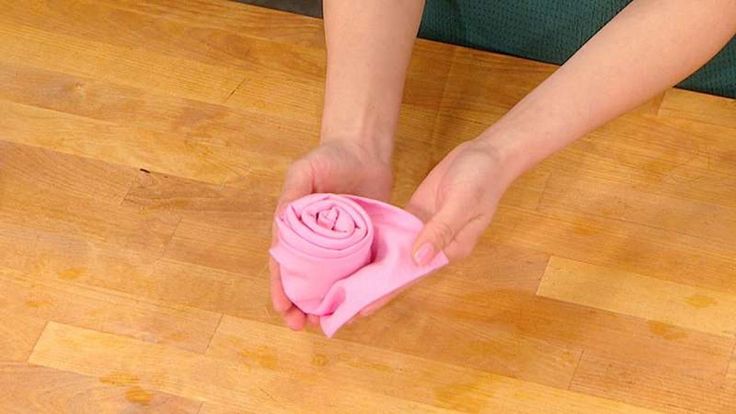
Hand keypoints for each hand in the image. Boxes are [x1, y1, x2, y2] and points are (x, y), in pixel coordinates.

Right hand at [269, 139, 392, 329]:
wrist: (365, 149)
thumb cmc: (329, 157)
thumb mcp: (304, 171)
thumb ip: (292, 194)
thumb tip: (280, 222)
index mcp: (295, 229)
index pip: (283, 264)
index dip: (280, 288)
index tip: (283, 309)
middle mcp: (316, 242)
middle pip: (305, 281)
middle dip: (300, 305)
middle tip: (302, 325)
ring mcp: (341, 246)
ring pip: (331, 282)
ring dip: (326, 304)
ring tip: (326, 323)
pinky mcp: (365, 244)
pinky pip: (360, 271)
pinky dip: (356, 289)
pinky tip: (357, 306)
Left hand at [353, 138, 516, 319]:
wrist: (487, 153)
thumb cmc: (482, 178)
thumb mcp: (461, 204)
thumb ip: (440, 231)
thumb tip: (419, 258)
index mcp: (450, 250)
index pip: (413, 276)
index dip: (388, 291)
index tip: (362, 308)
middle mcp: (435, 245)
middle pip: (400, 269)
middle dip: (374, 285)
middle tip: (342, 303)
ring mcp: (423, 229)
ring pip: (394, 252)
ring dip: (372, 265)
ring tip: (343, 283)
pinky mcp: (416, 212)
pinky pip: (394, 230)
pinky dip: (376, 239)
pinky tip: (354, 248)